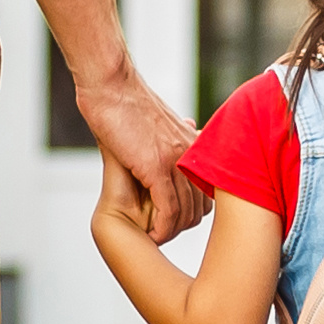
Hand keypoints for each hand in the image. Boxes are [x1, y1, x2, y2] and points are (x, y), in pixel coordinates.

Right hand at [69, 64, 207, 239]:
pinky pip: (168, 210)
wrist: (112, 87)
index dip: (194, 213)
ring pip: (186, 212)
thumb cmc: (128, 104)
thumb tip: (181, 136)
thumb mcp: (160, 124)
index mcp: (195, 146)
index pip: (210, 193)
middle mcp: (192, 154)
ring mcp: (176, 160)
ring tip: (155, 236)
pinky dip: (162, 228)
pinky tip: (152, 233)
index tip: (177, 223)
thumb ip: (172, 138)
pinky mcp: (156, 166)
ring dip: (171, 231)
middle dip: (183, 226)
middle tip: (164, 233)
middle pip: (201, 207)